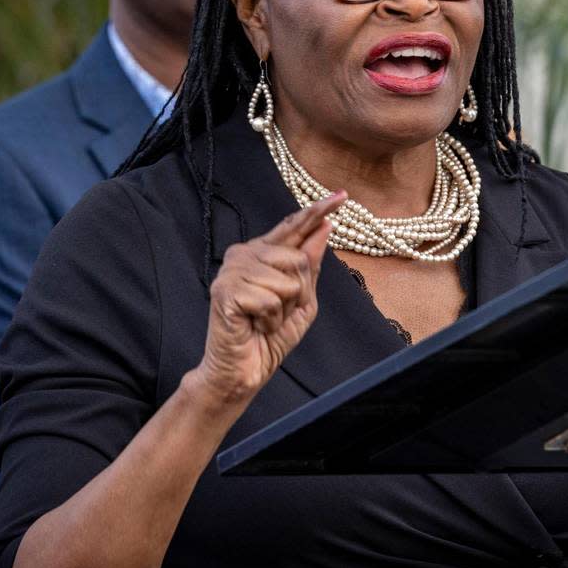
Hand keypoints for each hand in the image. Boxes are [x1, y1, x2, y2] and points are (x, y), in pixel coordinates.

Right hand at [197, 191, 345, 406]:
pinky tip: (254, 325)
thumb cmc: (270, 336)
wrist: (244, 371)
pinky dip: (270, 319)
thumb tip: (324, 227)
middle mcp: (244, 255)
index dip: (317, 210)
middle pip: (297, 258)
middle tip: (277, 312)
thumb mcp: (302, 299)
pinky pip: (270, 299)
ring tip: (264, 319)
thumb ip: (310, 264)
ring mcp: (231, 271)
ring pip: (286, 279)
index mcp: (262, 253)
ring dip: (283, 308)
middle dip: (298, 292)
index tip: (342, 195)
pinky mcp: (225, 291)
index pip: (293, 226)